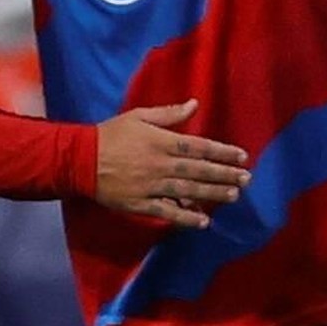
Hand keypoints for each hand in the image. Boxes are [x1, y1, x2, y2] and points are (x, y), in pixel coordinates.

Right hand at [94, 99, 250, 229]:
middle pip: (198, 170)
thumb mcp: (138, 116)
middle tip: (246, 179)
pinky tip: (203, 221)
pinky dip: (186, 218)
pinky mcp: (141, 203)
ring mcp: (151, 186)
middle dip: (224, 174)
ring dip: (212, 194)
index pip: (198, 147)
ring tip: (233, 196)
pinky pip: (167, 212)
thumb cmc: (111, 134)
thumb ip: (168, 114)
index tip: (242, 156)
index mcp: (160, 141)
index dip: (222, 152)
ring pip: (188, 191)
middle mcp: (160, 164)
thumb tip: (195, 104)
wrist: (80, 159)